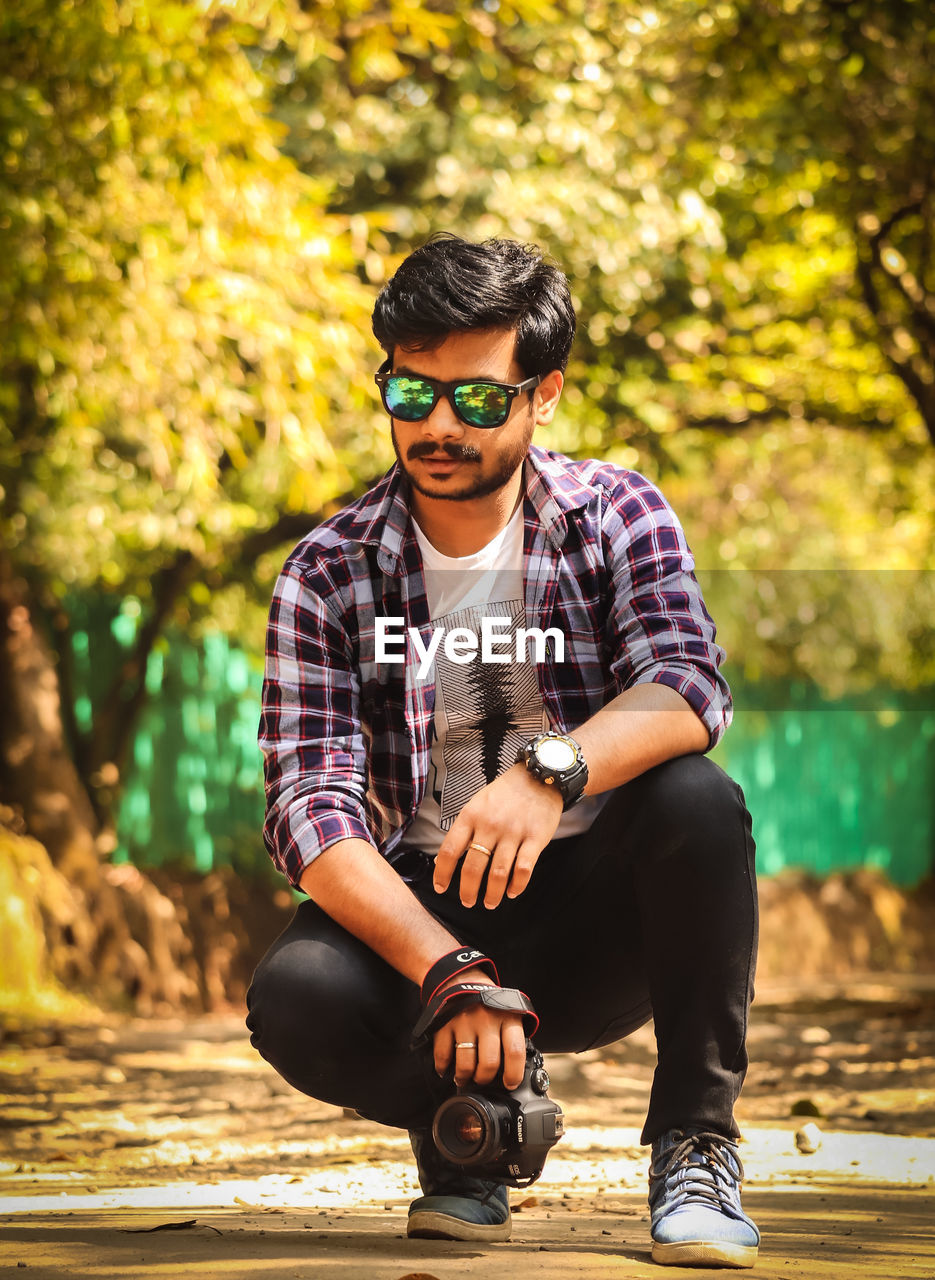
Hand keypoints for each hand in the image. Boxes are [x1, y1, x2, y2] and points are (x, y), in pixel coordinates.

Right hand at [432, 971, 526, 1090]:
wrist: (461, 978)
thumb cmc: (489, 1002)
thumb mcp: (509, 1012)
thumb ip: (512, 1037)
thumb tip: (516, 1070)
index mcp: (507, 1017)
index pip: (514, 1051)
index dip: (513, 1074)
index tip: (509, 1084)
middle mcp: (486, 1019)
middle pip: (489, 1062)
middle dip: (485, 1078)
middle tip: (482, 1079)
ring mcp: (464, 1021)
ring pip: (465, 1064)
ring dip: (464, 1077)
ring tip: (464, 1078)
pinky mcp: (444, 1023)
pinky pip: (443, 1055)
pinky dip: (443, 1067)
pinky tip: (447, 1068)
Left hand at [433, 763, 563, 908]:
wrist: (539, 776)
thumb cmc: (505, 793)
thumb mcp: (477, 805)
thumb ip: (463, 830)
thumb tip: (442, 858)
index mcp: (471, 816)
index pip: (450, 850)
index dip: (442, 873)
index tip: (440, 888)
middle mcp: (490, 825)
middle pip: (473, 866)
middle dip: (467, 890)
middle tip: (467, 902)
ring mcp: (514, 832)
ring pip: (498, 873)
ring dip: (492, 894)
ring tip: (489, 903)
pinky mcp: (535, 838)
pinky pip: (524, 869)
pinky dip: (517, 886)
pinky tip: (511, 892)